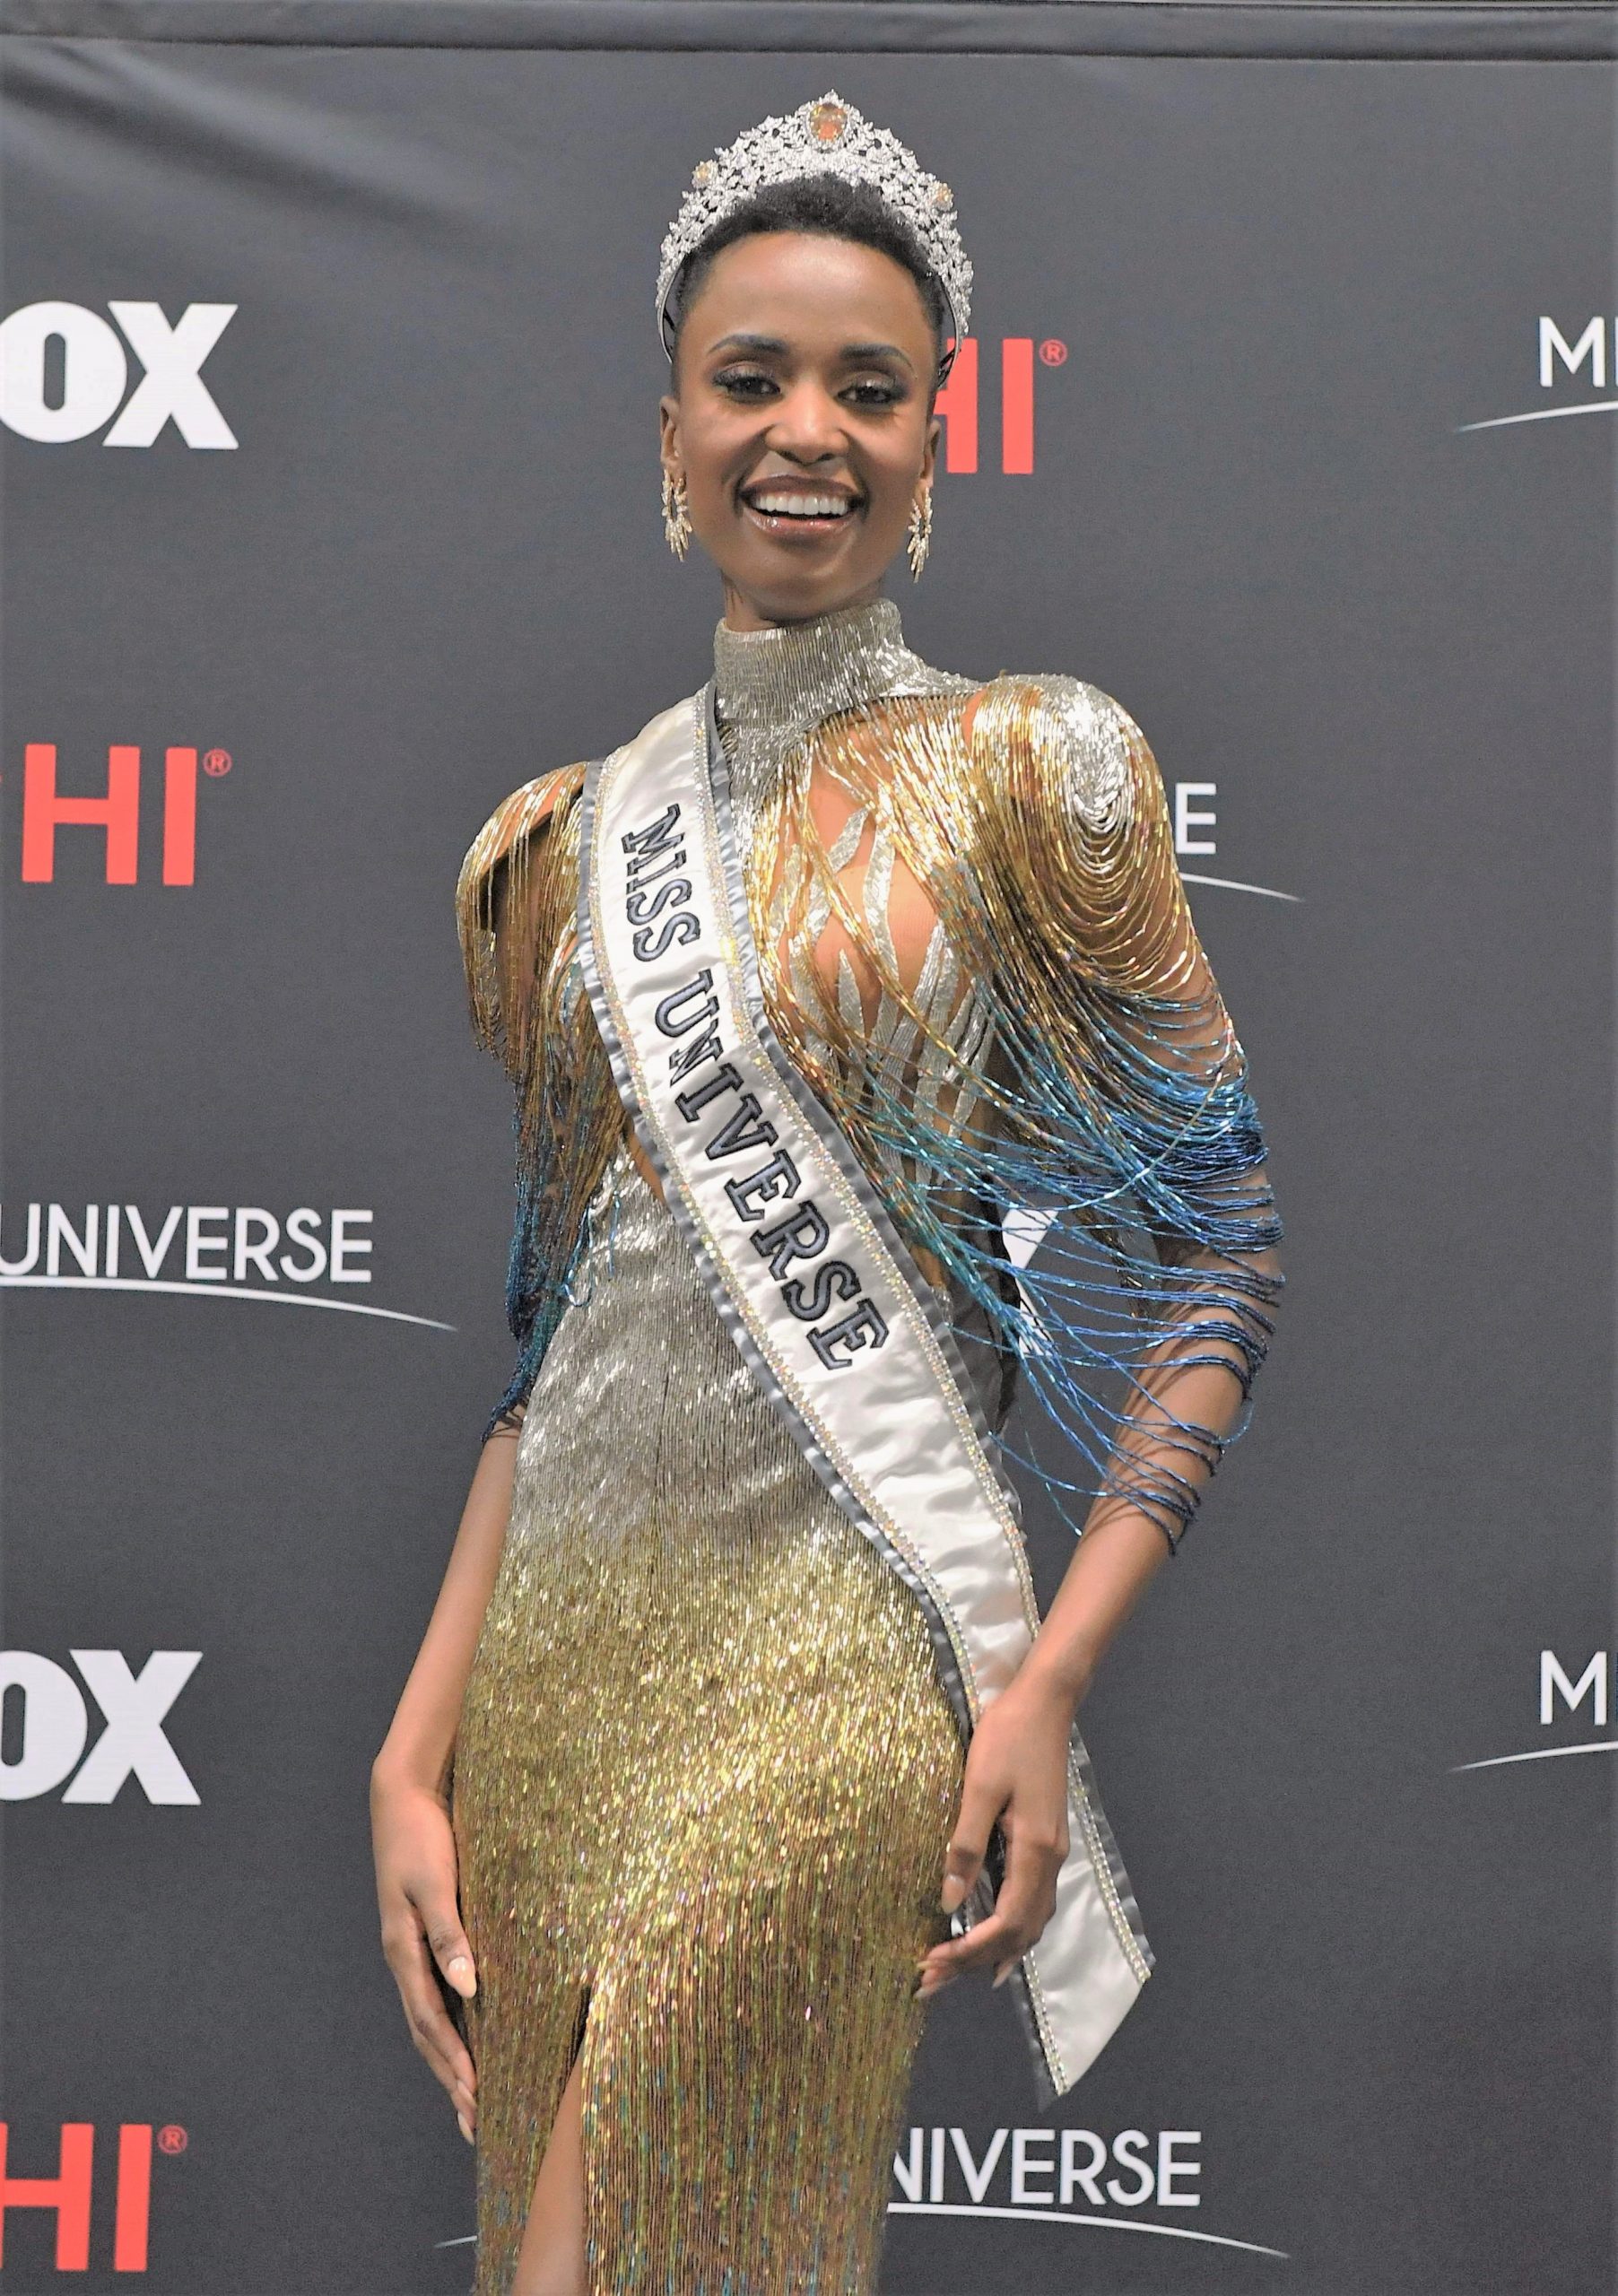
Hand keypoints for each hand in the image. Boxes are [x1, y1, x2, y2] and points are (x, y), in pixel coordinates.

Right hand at [371, 1765, 478, 2141]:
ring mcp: (410, 1948)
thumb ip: (450, 1934)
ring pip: (429, 2019)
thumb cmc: (421, 1836)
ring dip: (448, 2060)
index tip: (476, 2100)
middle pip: (427, 2033)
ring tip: (469, 2099)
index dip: (453, 2063)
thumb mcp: (434, 1884)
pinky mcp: (423, 1933)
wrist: (403, 1794)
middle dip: (450, 2079)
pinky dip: (451, 2025)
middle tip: (476, 2124)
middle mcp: (404, 1958)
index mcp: (403, 1951)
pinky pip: (436, 1993)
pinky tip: (468, 2036)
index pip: (431, 2023)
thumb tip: (470, 1986)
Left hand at [917, 1665, 1082, 1999]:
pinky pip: (1033, 1902)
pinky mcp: (1047, 1841)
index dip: (967, 1951)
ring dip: (993, 1951)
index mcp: (1034, 1851)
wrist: (1046, 1702)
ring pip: (1030, 1922)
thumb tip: (947, 1902)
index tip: (929, 1963)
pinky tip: (994, 1939)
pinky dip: (1012, 1930)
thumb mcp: (978, 1787)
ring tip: (956, 1972)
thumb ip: (964, 1846)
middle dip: (973, 1961)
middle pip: (1017, 1933)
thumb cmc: (1008, 1737)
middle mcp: (1050, 1860)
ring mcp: (1053, 1852)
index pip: (1004, 1924)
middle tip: (929, 1982)